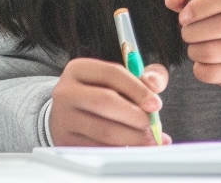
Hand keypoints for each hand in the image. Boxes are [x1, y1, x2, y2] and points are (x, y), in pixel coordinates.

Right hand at [49, 57, 171, 145]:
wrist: (64, 115)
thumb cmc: (97, 94)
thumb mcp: (114, 79)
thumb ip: (142, 77)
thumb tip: (155, 84)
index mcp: (78, 69)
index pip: (112, 73)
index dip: (138, 89)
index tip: (156, 104)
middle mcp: (67, 91)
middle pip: (105, 101)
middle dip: (135, 115)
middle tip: (151, 125)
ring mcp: (65, 118)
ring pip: (104, 131)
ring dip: (133, 137)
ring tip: (148, 139)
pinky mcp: (67, 142)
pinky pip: (100, 149)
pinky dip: (122, 151)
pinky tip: (134, 148)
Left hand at [164, 0, 220, 100]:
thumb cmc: (219, 19)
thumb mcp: (204, 1)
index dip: (201, 5)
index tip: (184, 16)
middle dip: (193, 31)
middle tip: (186, 33)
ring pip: (214, 52)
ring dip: (194, 50)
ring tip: (193, 46)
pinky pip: (213, 73)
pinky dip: (199, 68)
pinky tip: (201, 62)